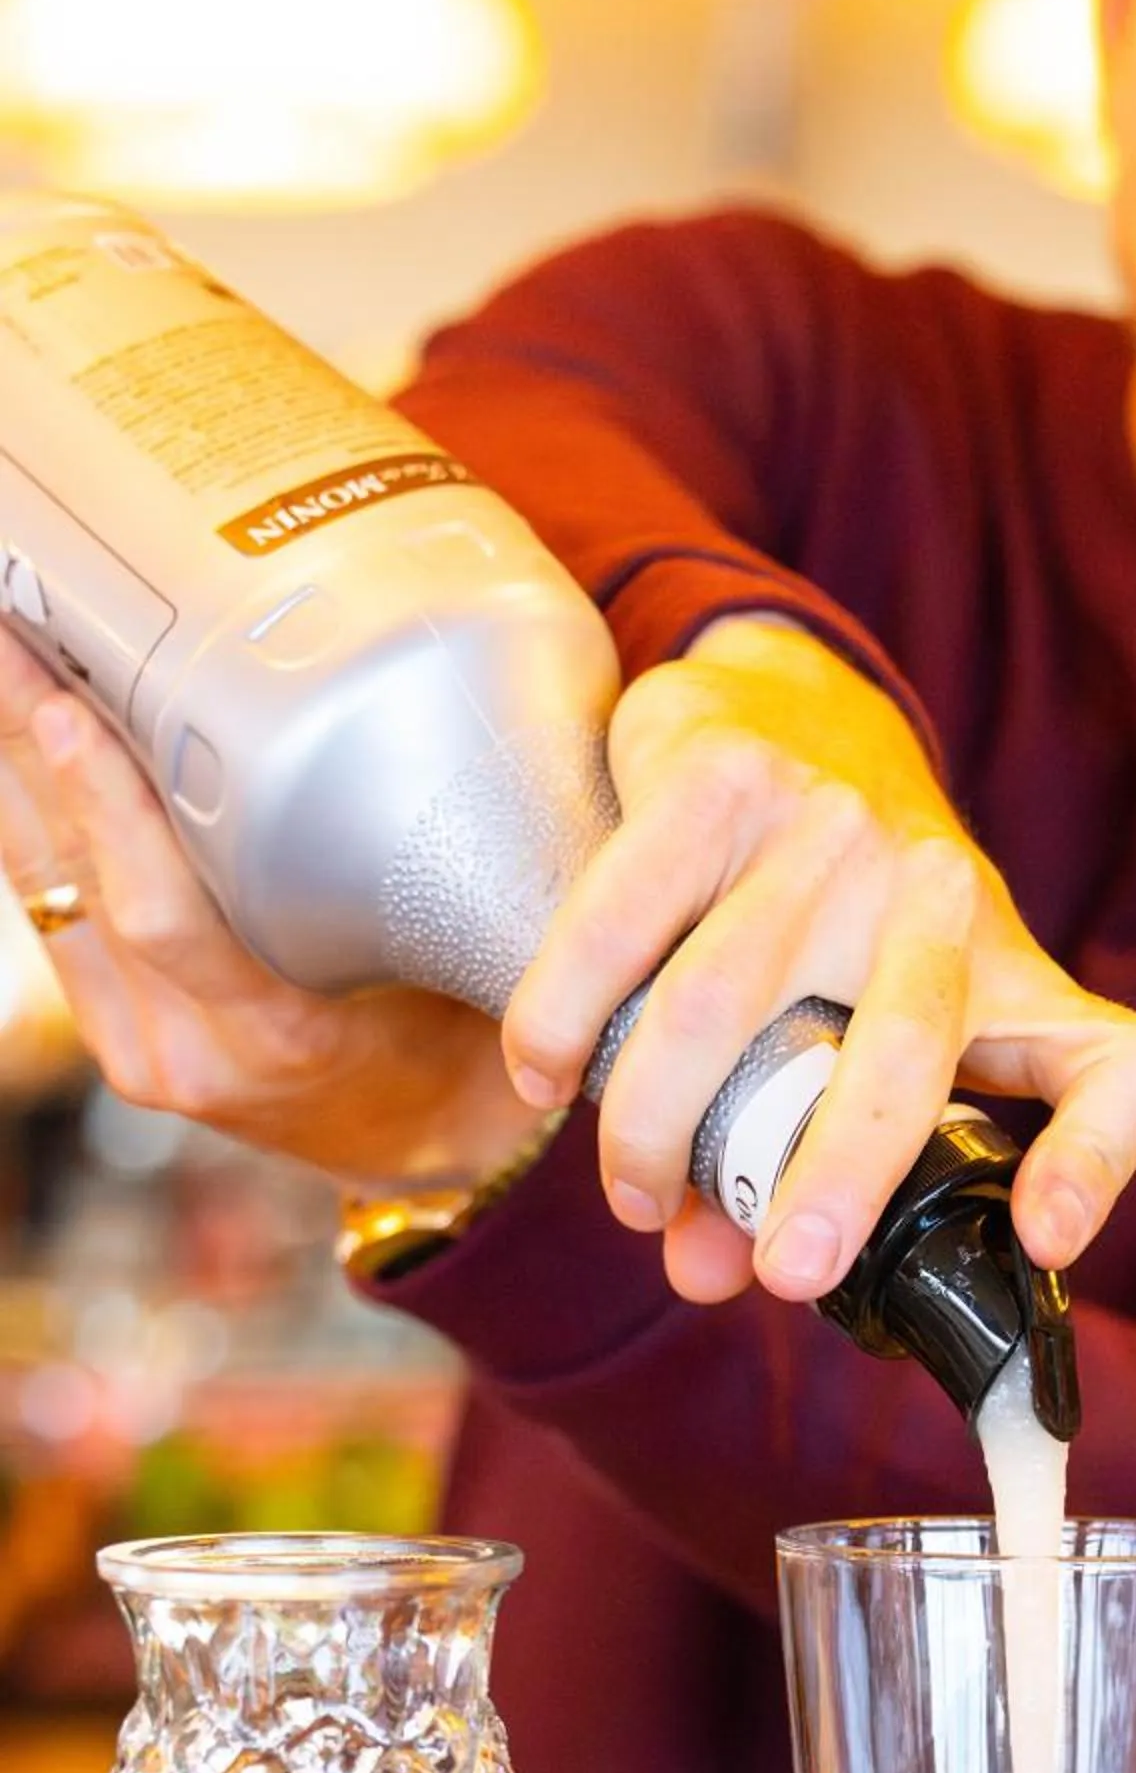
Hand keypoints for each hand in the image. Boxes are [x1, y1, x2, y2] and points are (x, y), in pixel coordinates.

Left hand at [0, 627, 544, 1190]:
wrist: (418, 1142)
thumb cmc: (450, 1044)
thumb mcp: (454, 972)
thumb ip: (402, 880)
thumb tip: (409, 732)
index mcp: (284, 1036)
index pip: (169, 920)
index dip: (110, 812)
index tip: (70, 707)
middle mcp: (191, 1049)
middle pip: (83, 880)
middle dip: (32, 744)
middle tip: (8, 629)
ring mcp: (139, 1046)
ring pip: (49, 885)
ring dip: (13, 766)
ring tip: (4, 651)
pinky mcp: (111, 1031)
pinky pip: (50, 905)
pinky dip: (27, 813)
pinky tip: (16, 738)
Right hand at [502, 615, 1135, 1304]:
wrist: (795, 703)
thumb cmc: (853, 920)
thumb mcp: (897, 1035)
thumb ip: (813, 1167)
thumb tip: (704, 1271)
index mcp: (1017, 983)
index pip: (1126, 1073)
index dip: (1099, 1162)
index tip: (1043, 1239)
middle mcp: (946, 898)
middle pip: (904, 1054)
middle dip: (837, 1178)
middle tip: (782, 1275)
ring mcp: (834, 831)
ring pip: (728, 1003)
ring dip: (662, 1124)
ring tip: (634, 1196)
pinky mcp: (723, 778)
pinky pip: (626, 918)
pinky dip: (570, 1013)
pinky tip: (549, 1079)